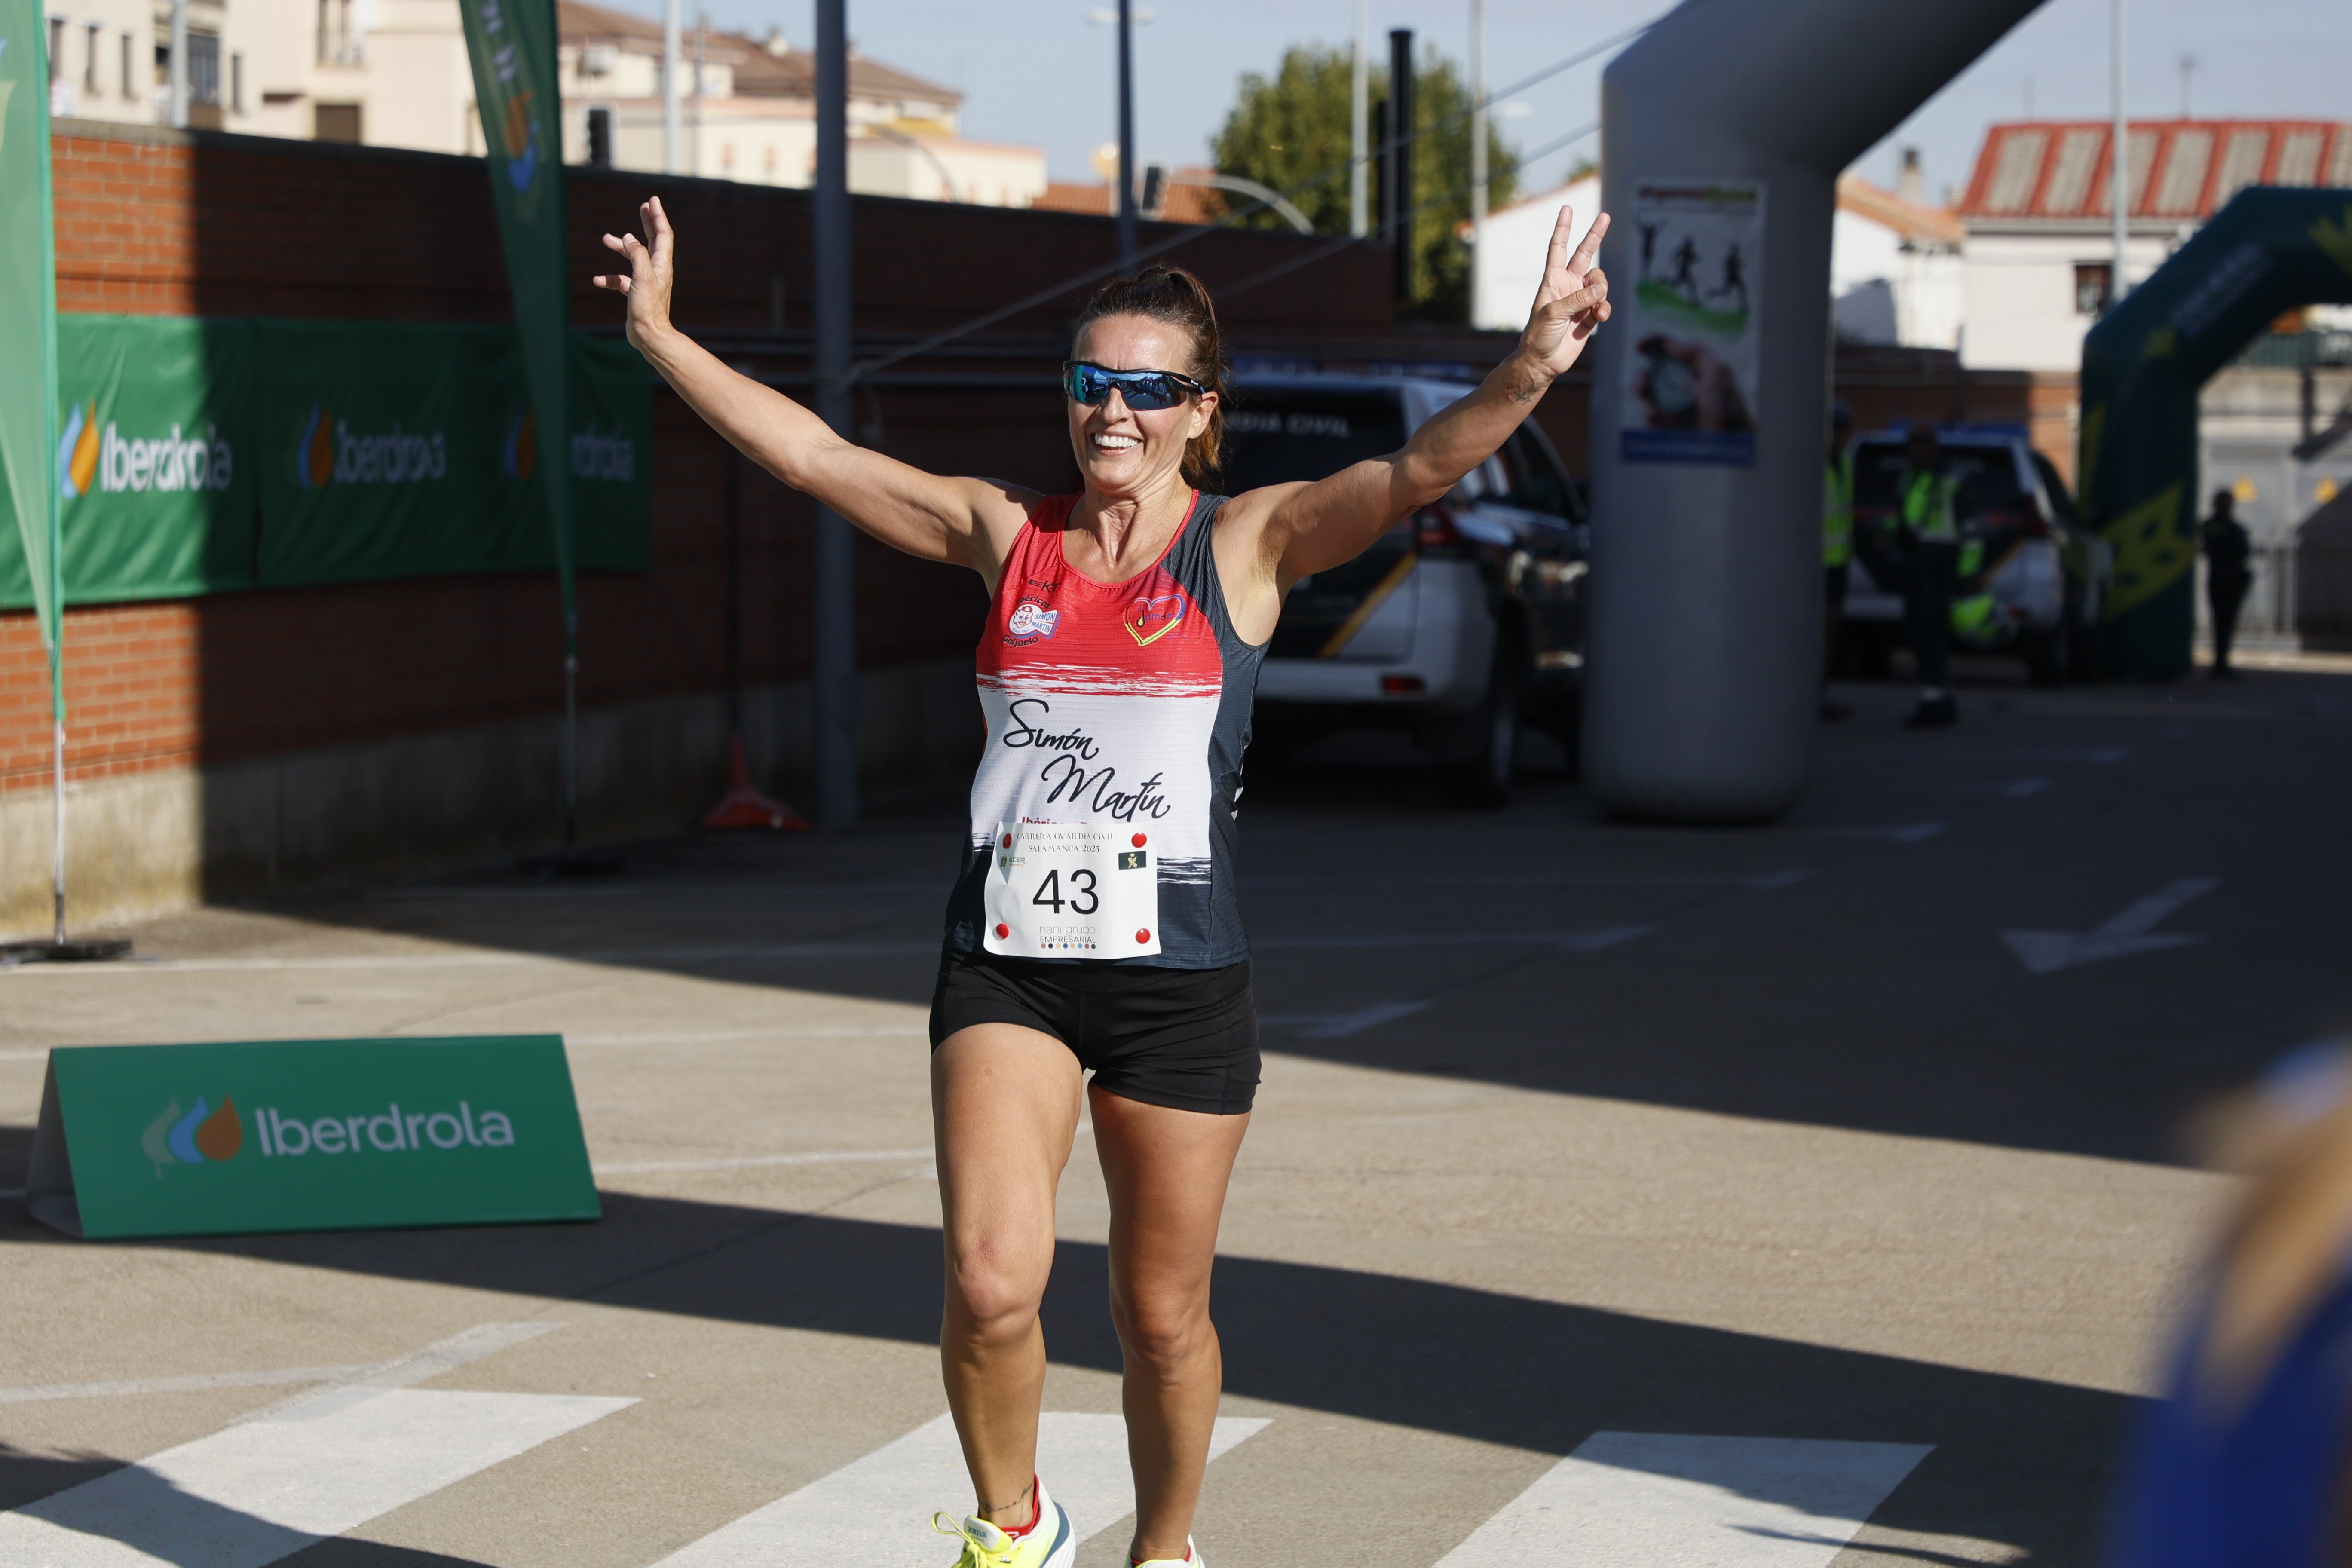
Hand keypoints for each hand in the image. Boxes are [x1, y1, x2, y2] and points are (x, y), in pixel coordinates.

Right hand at [592, 197, 675, 354]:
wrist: (648, 336)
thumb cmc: (648, 308)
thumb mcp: (642, 276)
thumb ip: (636, 254)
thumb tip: (628, 237)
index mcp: (661, 264)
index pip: (662, 234)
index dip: (657, 216)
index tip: (652, 201)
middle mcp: (656, 271)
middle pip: (652, 241)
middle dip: (647, 223)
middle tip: (643, 207)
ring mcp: (646, 282)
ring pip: (633, 258)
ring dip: (621, 248)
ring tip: (605, 239)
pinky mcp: (636, 294)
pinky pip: (621, 280)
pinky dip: (610, 278)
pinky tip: (598, 280)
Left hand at [1517, 207, 1610, 381]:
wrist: (1543, 362)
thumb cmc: (1539, 336)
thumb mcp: (1553, 314)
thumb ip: (1578, 299)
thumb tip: (1601, 288)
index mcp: (1553, 280)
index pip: (1558, 249)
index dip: (1563, 229)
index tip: (1567, 209)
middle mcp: (1567, 285)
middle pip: (1584, 255)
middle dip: (1594, 236)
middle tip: (1605, 216)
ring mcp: (1580, 299)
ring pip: (1600, 282)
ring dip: (1602, 292)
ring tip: (1598, 308)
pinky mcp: (1590, 315)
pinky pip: (1604, 303)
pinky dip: (1605, 308)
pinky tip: (1601, 316)